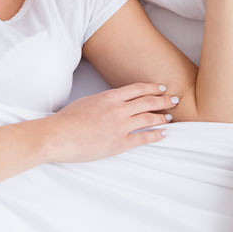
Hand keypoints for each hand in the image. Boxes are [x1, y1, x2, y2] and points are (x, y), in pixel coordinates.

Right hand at [42, 82, 178, 162]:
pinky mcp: (119, 143)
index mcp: (110, 97)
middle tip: (174, 100)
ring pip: (148, 118)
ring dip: (161, 117)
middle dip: (163, 100)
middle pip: (147, 101)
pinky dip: (155, 135)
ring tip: (169, 117)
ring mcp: (120, 126)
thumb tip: (115, 102)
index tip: (161, 88)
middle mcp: (118, 109)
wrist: (58, 136)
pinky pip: (143, 138)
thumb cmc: (67, 120)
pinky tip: (163, 134)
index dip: (152, 88)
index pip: (137, 89)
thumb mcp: (88, 101)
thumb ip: (105, 101)